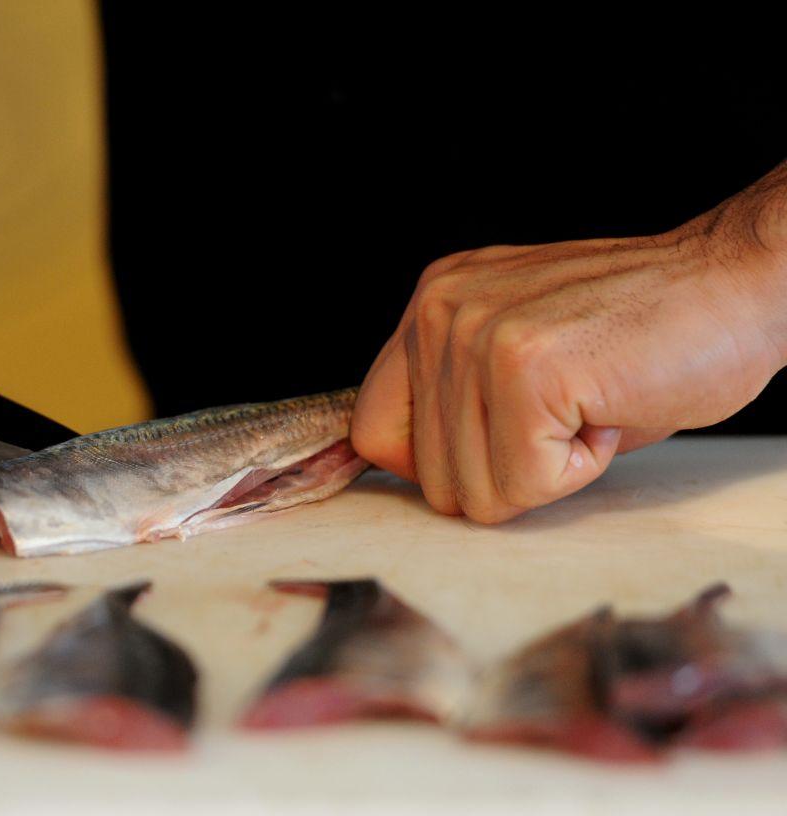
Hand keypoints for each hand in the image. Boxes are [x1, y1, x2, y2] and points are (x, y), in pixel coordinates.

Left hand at [350, 164, 786, 522]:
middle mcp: (438, 311)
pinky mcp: (524, 367)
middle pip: (428, 477)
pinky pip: (523, 484)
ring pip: (474, 492)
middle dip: (506, 470)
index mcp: (430, 306)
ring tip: (588, 402)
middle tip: (568, 408)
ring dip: (547, 468)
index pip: (372, 431)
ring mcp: (476, 335)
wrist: (737, 288)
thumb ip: (455, 403)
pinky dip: (579, 470)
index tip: (500, 445)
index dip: (438, 465)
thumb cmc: (641, 334)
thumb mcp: (518, 358)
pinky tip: (606, 410)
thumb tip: (413, 474)